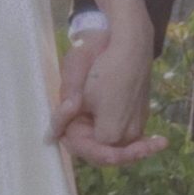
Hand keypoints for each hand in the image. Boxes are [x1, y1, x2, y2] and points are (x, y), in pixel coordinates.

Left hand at [50, 27, 166, 165]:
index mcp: (112, 130)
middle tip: (65, 131)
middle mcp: (129, 133)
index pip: (86, 148)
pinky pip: (126, 133)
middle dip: (84, 142)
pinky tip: (105, 128)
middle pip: (102, 151)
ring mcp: (138, 124)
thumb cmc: (104, 59)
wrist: (133, 43)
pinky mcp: (142, 114)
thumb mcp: (76, 83)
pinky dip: (116, 136)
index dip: (70, 140)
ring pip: (115, 144)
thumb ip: (65, 114)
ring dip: (99, 141)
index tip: (59, 129)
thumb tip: (51, 136)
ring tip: (79, 132)